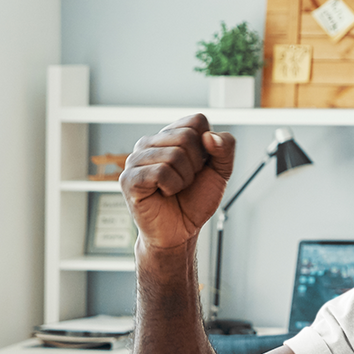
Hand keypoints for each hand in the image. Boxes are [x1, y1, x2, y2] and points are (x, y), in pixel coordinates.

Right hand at [120, 114, 235, 252]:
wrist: (181, 231)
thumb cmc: (194, 201)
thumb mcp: (220, 173)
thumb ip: (225, 149)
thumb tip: (210, 136)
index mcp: (169, 136)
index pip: (197, 121)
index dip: (208, 147)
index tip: (199, 166)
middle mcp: (150, 142)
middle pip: (187, 137)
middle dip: (196, 165)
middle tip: (186, 181)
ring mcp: (136, 159)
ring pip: (174, 155)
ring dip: (184, 179)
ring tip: (174, 188)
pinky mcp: (129, 178)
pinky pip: (161, 172)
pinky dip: (172, 186)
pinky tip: (164, 193)